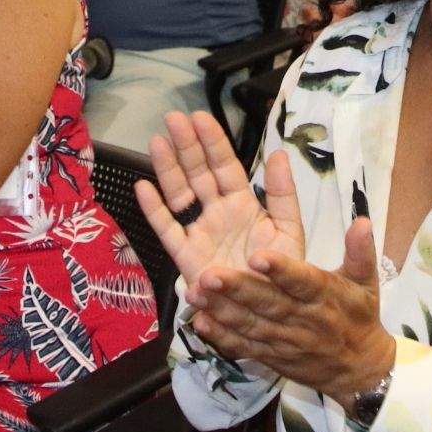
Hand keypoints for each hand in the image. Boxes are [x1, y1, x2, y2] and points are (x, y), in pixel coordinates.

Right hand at [136, 112, 303, 290]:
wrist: (268, 314)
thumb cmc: (280, 272)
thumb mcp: (288, 230)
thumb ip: (283, 194)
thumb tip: (278, 153)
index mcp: (243, 204)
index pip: (225, 166)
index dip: (212, 142)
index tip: (199, 117)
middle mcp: (217, 213)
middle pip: (198, 174)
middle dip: (186, 146)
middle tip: (172, 118)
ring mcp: (199, 233)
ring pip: (180, 195)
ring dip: (168, 168)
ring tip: (157, 141)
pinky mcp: (186, 257)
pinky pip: (167, 229)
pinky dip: (154, 209)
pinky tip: (143, 187)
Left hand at [189, 218, 396, 406]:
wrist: (358, 370)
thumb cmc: (359, 317)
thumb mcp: (366, 283)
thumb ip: (360, 251)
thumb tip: (362, 220)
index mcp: (324, 296)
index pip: (302, 281)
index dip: (281, 270)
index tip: (258, 256)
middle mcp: (301, 319)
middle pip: (267, 303)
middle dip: (238, 289)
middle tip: (211, 273)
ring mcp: (283, 340)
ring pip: (249, 325)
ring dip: (221, 309)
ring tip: (195, 291)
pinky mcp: (270, 355)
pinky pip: (243, 346)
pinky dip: (221, 337)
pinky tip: (199, 322)